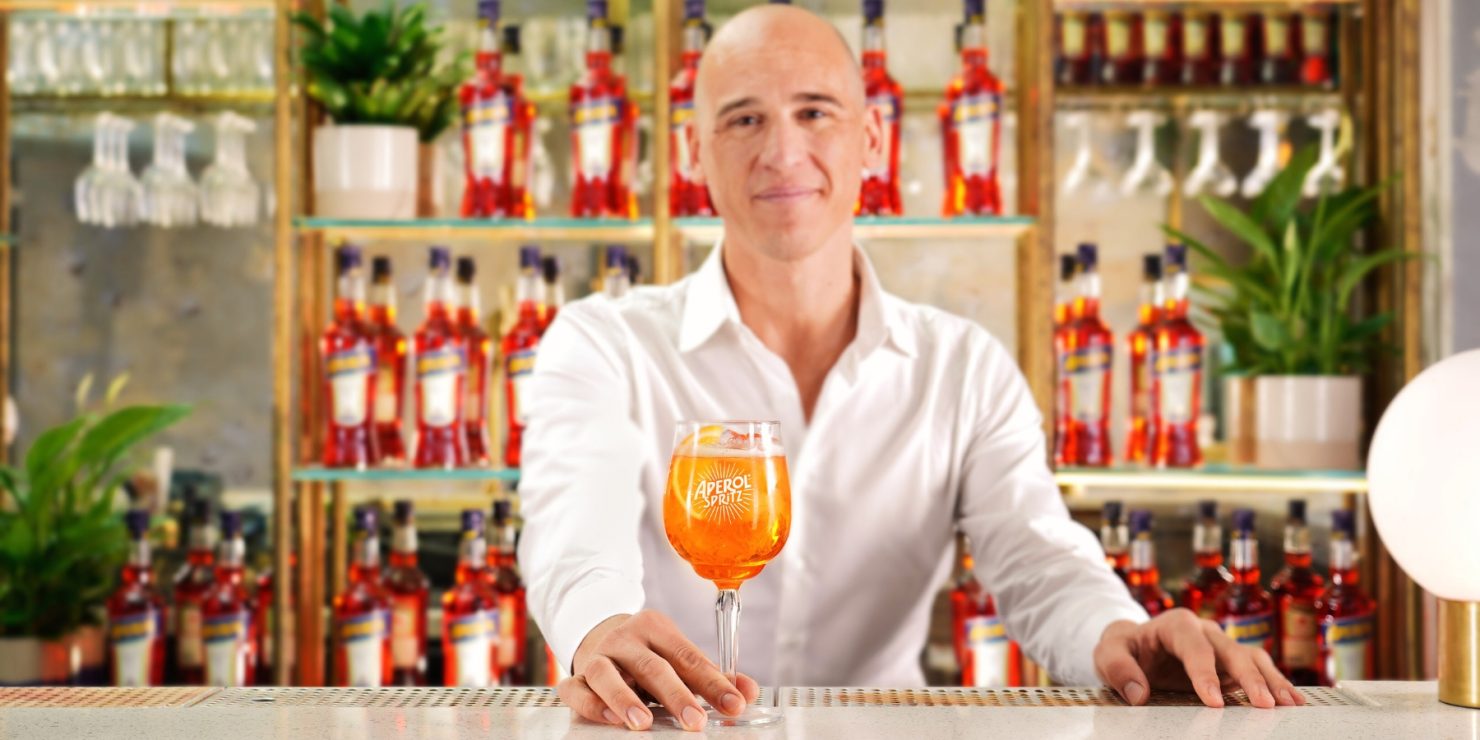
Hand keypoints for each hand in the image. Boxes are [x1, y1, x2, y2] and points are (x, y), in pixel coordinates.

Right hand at [557, 610, 761, 731]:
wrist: (598, 638)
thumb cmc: (646, 655)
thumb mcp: (677, 657)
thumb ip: (710, 676)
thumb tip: (748, 692)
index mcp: (655, 628)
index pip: (688, 656)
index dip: (713, 682)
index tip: (734, 705)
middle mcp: (625, 639)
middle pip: (652, 666)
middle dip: (677, 696)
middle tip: (696, 722)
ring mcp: (598, 656)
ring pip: (607, 674)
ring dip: (626, 700)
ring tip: (644, 723)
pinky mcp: (575, 677)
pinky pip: (577, 690)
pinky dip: (593, 704)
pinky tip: (611, 719)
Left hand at [1094, 609, 1304, 708]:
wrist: (1134, 646)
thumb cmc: (1124, 648)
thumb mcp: (1107, 652)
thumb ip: (1117, 667)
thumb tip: (1138, 692)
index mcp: (1176, 624)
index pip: (1194, 647)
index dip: (1204, 672)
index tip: (1212, 701)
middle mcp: (1205, 632)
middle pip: (1232, 650)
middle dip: (1250, 677)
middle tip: (1265, 704)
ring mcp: (1222, 647)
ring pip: (1253, 658)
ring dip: (1272, 681)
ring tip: (1290, 704)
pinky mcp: (1231, 664)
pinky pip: (1258, 671)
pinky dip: (1275, 684)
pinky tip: (1293, 701)